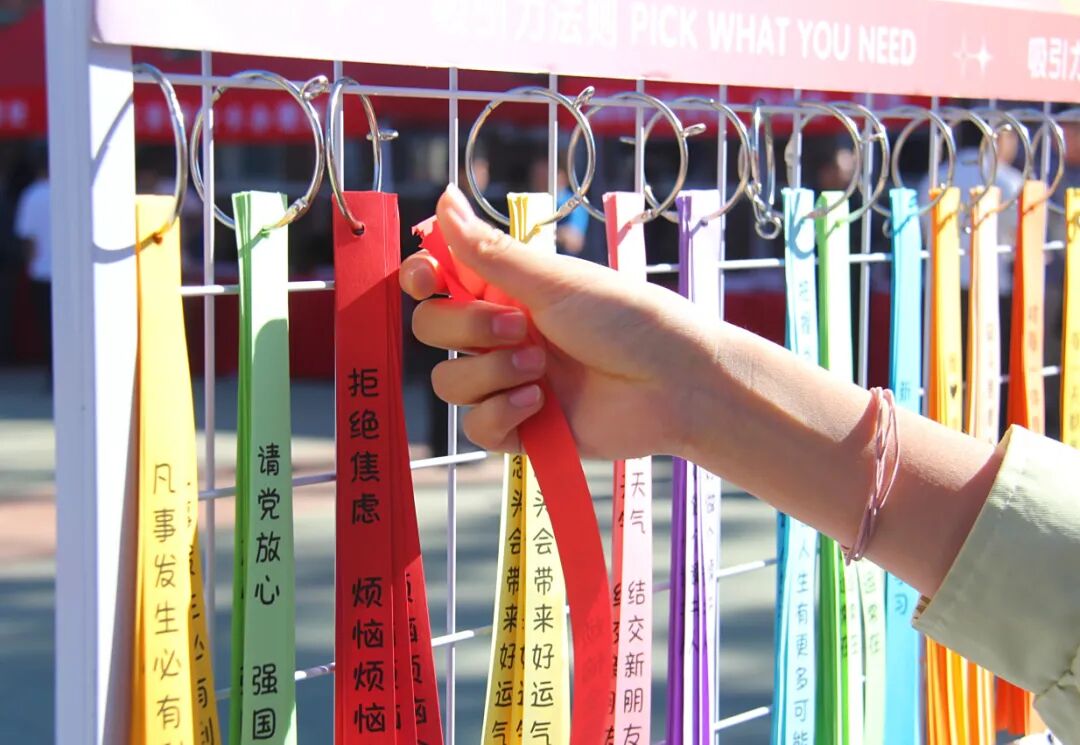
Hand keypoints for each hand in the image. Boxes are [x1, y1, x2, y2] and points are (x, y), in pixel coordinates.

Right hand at [400, 184, 718, 458]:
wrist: (673, 383)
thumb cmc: (626, 319)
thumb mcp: (554, 281)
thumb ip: (488, 251)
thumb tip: (443, 198)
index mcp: (508, 291)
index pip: (438, 282)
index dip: (422, 279)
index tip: (428, 280)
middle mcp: (502, 335)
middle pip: (433, 330)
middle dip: (465, 329)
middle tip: (519, 329)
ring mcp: (510, 382)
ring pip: (449, 383)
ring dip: (489, 374)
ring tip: (540, 371)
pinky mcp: (523, 430)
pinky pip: (477, 428)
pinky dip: (501, 414)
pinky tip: (540, 403)